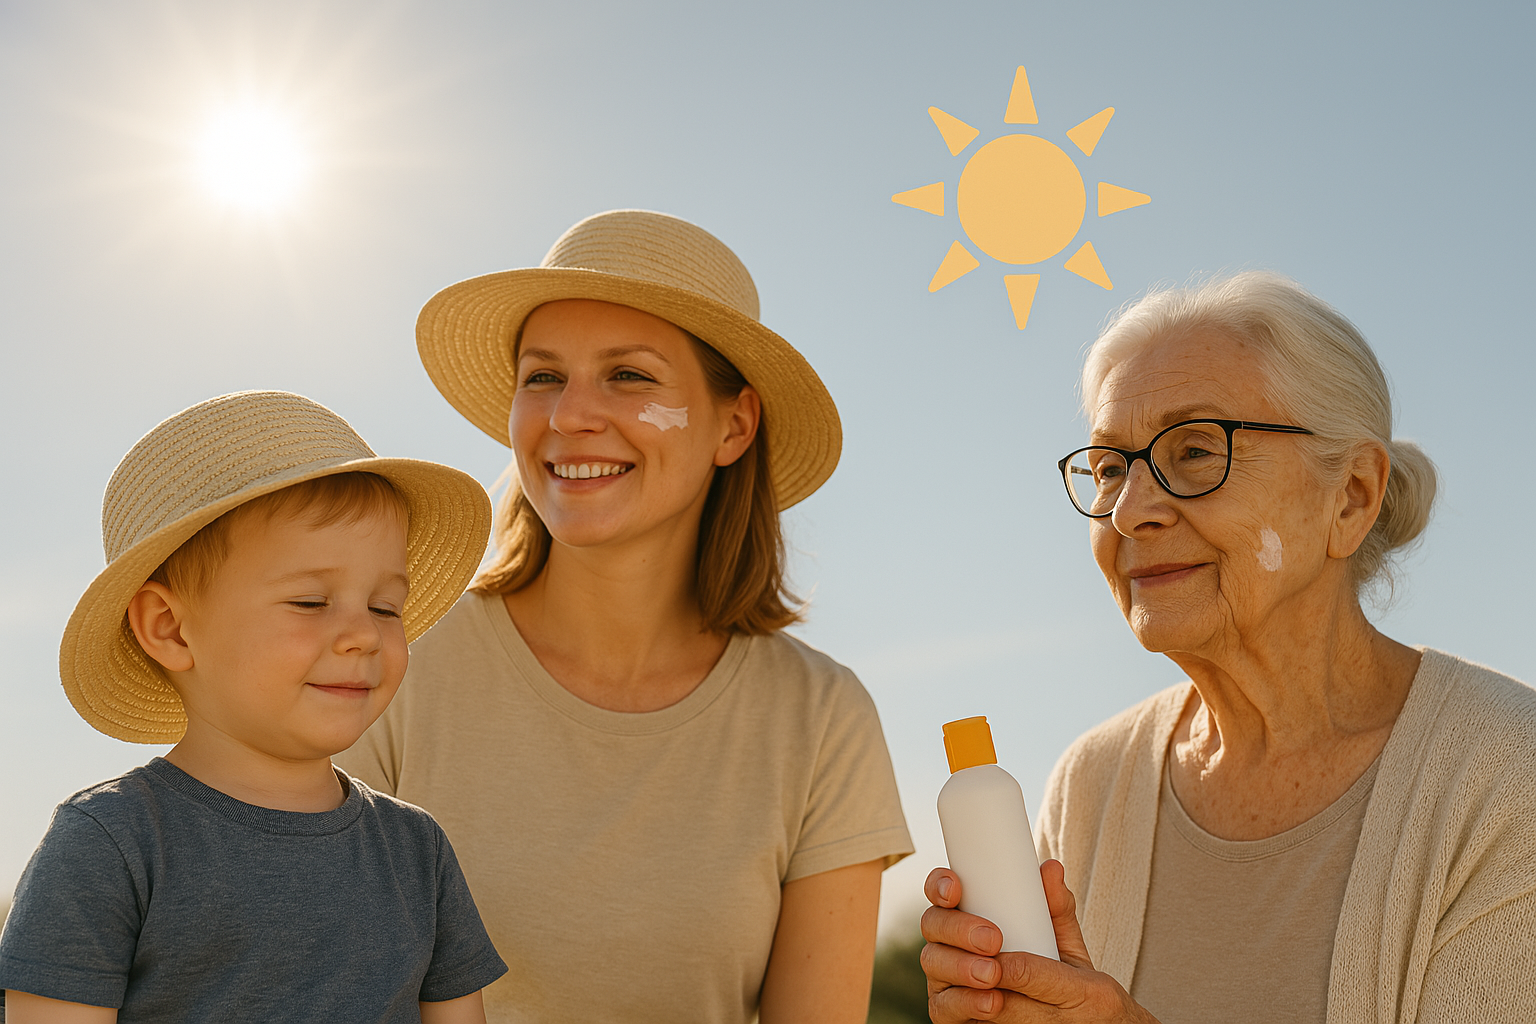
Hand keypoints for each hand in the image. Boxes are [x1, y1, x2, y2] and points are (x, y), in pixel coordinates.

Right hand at [919, 860, 1159, 1022]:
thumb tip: (1051, 868)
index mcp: (971, 916)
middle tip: (992, 939)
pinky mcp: (948, 1012)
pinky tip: (991, 1002)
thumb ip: (1056, 907)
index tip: (956, 890)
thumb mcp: (1062, 940)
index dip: (940, 885)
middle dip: (957, 928)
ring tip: (992, 974)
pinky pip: (943, 1006)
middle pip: (932, 924)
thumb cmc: (1058, 974)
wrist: (1068, 1020)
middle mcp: (950, 944)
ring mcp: (945, 978)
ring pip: (933, 963)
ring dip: (961, 965)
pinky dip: (966, 1002)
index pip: (943, 893)